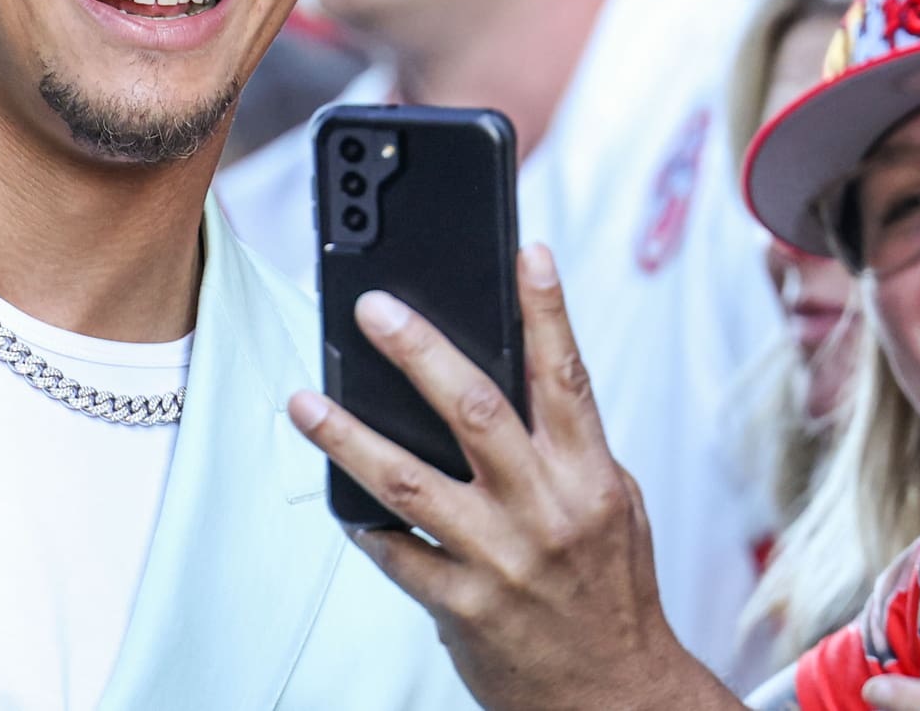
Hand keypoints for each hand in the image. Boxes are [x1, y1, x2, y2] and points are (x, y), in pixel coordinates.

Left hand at [287, 247, 732, 710]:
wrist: (615, 696)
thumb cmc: (610, 592)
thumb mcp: (613, 505)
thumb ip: (566, 446)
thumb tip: (514, 378)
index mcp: (590, 477)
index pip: (567, 376)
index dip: (550, 309)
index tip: (530, 252)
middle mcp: (546, 510)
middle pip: (475, 410)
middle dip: (419, 351)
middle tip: (373, 309)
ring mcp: (500, 559)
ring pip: (408, 480)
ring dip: (348, 436)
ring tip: (304, 401)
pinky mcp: (462, 607)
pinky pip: (396, 552)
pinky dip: (361, 521)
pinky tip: (333, 494)